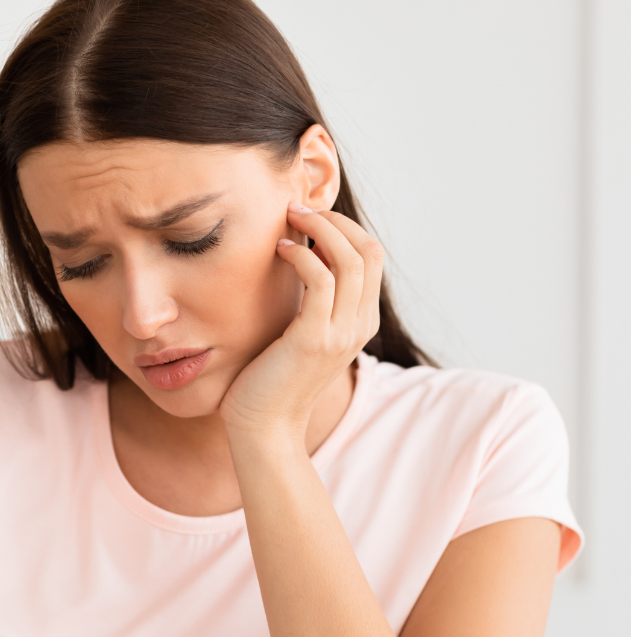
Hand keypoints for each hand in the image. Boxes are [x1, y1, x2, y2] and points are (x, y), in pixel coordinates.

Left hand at [220, 202, 381, 441]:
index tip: (309, 216)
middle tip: (298, 209)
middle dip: (335, 221)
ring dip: (319, 230)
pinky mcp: (314, 339)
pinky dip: (302, 256)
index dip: (344, 228)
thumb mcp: (301, 332)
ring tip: (289, 220)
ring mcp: (341, 333)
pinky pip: (321, 281)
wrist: (265, 427)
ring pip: (350, 260)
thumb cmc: (271, 379)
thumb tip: (303, 255)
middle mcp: (359, 326)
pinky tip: (279, 251)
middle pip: (369, 251)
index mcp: (361, 322)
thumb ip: (312, 301)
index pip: (371, 257)